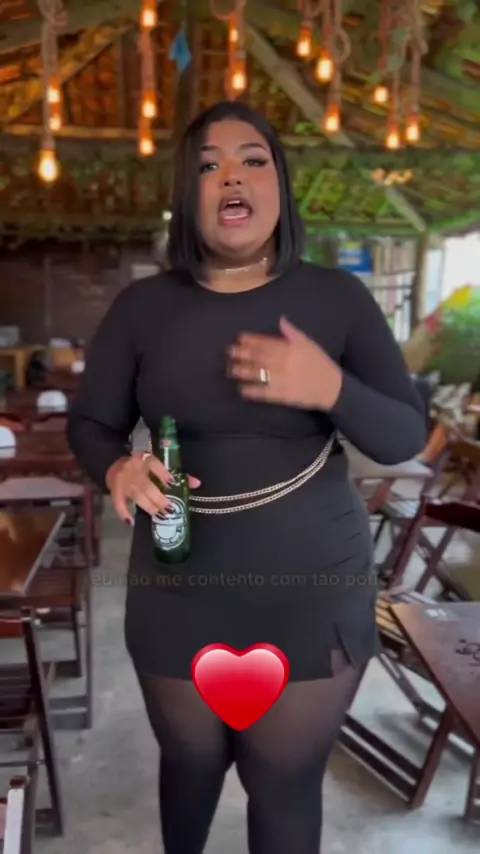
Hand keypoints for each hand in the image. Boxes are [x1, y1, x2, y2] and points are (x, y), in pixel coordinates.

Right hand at [106, 453, 200, 525]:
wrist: (114, 463)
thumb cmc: (141, 466)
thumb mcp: (156, 465)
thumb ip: (177, 474)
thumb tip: (197, 484)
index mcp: (145, 459)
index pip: (153, 464)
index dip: (162, 473)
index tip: (172, 483)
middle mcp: (133, 469)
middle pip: (146, 485)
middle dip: (158, 498)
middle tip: (170, 509)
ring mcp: (123, 481)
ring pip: (137, 495)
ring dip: (149, 506)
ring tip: (160, 515)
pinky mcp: (115, 491)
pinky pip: (118, 504)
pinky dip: (124, 513)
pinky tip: (131, 521)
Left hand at [228, 316, 342, 410]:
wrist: (331, 388)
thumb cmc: (320, 363)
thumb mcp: (308, 344)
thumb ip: (292, 332)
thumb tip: (281, 320)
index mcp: (289, 349)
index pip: (266, 343)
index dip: (251, 340)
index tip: (240, 339)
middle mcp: (283, 363)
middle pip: (258, 357)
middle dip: (242, 354)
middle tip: (230, 352)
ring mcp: (281, 380)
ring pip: (257, 374)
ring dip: (242, 371)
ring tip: (231, 370)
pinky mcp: (282, 395)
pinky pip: (263, 393)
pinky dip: (252, 391)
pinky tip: (242, 390)